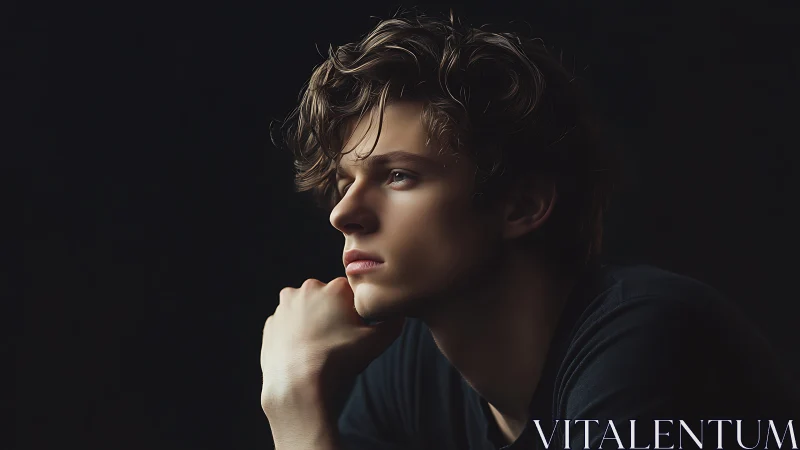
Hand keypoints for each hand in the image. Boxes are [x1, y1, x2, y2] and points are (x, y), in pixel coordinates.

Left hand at [260, 277, 404, 415]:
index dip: (355, 312)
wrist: (298, 386)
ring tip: (319, 349)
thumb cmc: (339, 361)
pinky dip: (294, 335)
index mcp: (335, 288)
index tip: (355, 330)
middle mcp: (308, 289)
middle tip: (338, 340)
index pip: (351, 294)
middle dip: (332, 314)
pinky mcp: (270, 324)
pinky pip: (287, 325)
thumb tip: (400, 315)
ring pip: (305, 310)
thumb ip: (393, 324)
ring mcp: (285, 306)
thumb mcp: (377, 343)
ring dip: (312, 322)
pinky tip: (302, 353)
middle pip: (327, 298)